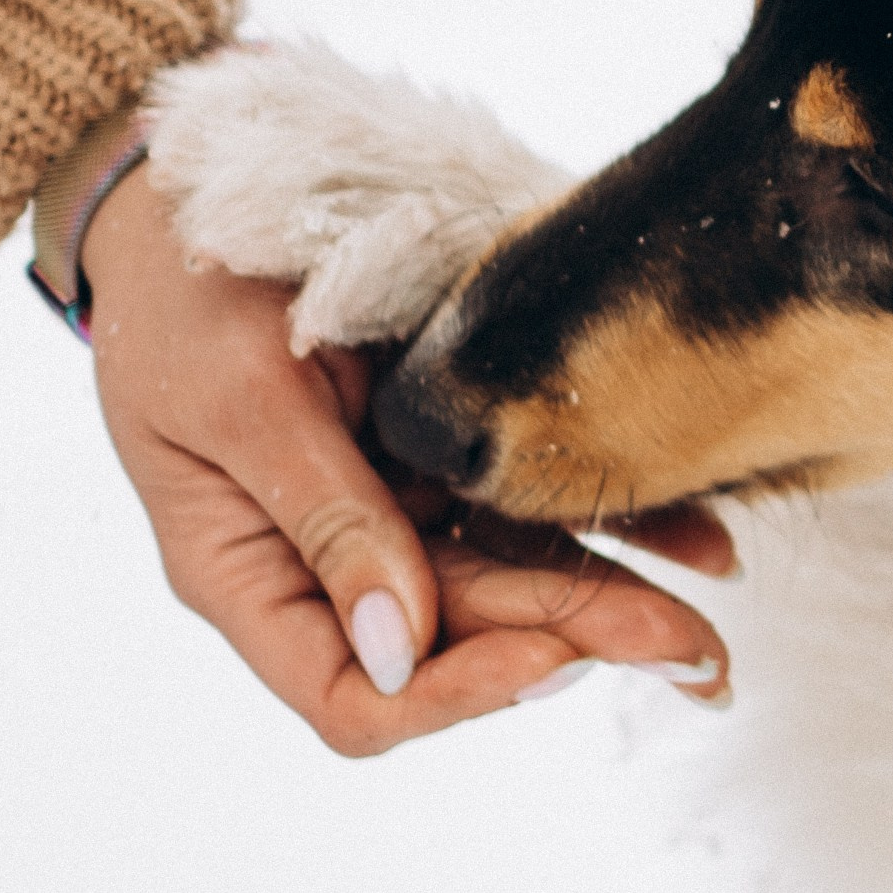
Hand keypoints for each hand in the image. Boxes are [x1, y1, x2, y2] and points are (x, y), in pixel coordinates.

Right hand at [81, 165, 733, 754]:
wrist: (184, 194)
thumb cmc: (181, 296)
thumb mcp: (240, 400)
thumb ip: (325, 518)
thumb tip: (398, 650)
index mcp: (252, 579)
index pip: (357, 698)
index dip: (457, 695)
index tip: (549, 661)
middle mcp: (333, 565)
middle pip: (464, 641)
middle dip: (576, 643)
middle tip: (690, 652)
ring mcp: (395, 511)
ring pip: (514, 581)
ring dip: (615, 603)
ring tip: (711, 622)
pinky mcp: (442, 454)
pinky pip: (534, 505)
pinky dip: (616, 523)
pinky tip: (699, 542)